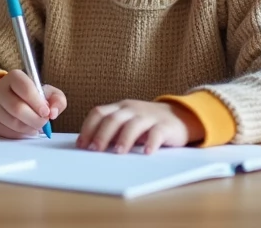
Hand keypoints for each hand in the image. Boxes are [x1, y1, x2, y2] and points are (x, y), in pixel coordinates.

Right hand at [0, 70, 66, 138]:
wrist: (6, 98)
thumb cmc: (30, 95)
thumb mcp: (45, 91)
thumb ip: (57, 99)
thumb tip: (53, 113)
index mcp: (14, 77)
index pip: (26, 89)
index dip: (38, 103)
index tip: (47, 112)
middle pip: (18, 109)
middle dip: (36, 119)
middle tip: (44, 122)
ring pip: (13, 123)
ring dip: (30, 128)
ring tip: (37, 126)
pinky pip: (8, 133)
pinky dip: (21, 134)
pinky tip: (27, 130)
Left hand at [76, 99, 203, 153]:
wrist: (179, 116)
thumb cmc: (146, 124)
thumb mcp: (127, 123)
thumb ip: (111, 131)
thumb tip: (88, 148)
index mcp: (119, 108)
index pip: (99, 113)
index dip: (88, 128)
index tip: (81, 145)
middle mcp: (132, 109)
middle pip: (113, 119)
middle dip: (102, 134)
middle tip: (95, 150)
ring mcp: (149, 116)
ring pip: (133, 124)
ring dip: (124, 138)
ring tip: (118, 152)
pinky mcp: (165, 125)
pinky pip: (157, 132)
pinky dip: (151, 142)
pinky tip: (146, 152)